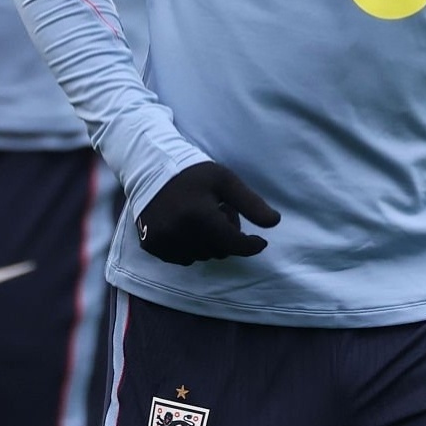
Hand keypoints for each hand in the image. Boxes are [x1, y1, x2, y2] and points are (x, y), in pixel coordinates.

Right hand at [136, 162, 280, 264]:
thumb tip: (275, 223)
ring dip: (208, 242)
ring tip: (203, 217)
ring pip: (201, 257)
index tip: (260, 242)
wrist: (150, 168)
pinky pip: (182, 258)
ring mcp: (162, 242)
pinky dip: (190, 247)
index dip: (251, 245)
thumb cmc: (193, 172)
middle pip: (218, 251)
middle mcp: (178, 233)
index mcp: (199, 216)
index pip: (233, 244)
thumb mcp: (226, 181)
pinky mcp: (151, 246)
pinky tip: (187, 227)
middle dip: (226, 236)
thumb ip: (251, 203)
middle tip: (220, 212)